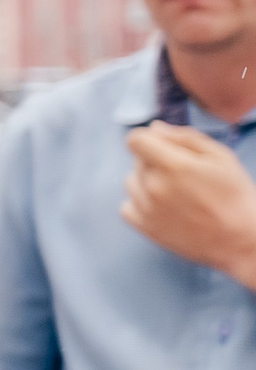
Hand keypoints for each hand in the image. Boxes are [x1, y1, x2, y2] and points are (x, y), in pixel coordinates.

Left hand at [122, 122, 255, 287]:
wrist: (242, 241)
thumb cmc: (236, 196)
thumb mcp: (221, 157)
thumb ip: (185, 137)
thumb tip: (154, 128)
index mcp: (173, 165)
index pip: (135, 139)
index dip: (148, 139)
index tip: (163, 147)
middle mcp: (154, 186)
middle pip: (137, 161)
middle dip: (155, 161)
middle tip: (184, 176)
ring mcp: (147, 209)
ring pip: (131, 182)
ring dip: (147, 182)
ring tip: (177, 193)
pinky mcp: (145, 228)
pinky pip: (127, 206)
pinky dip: (141, 204)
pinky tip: (164, 207)